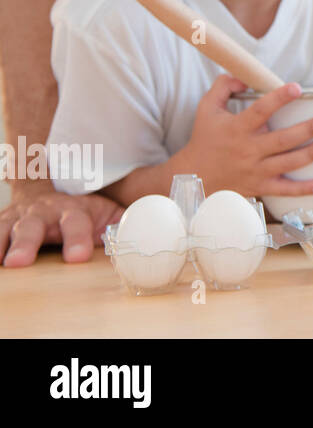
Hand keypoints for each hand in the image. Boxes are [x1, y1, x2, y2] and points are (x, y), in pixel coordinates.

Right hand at [0, 183, 122, 266]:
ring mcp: (18, 218)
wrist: (47, 193)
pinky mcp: (2, 224)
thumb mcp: (106, 213)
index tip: (78, 257)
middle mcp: (42, 212)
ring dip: (1, 244)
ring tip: (1, 262)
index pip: (77, 223)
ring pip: (6, 229)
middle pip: (33, 226)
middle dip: (26, 244)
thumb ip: (125, 223)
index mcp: (74, 211)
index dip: (78, 239)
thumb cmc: (82, 212)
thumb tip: (153, 232)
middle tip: (20, 262)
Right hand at [174, 76, 312, 197]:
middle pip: (282, 139)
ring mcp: (255, 170)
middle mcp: (248, 149)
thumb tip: (240, 76)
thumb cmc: (204, 139)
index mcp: (238, 128)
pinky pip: (282, 189)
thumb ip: (223, 87)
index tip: (296, 88)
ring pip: (286, 163)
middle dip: (307, 129)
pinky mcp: (259, 186)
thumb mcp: (207, 108)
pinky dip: (302, 190)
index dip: (278, 99)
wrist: (193, 176)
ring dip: (309, 155)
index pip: (260, 110)